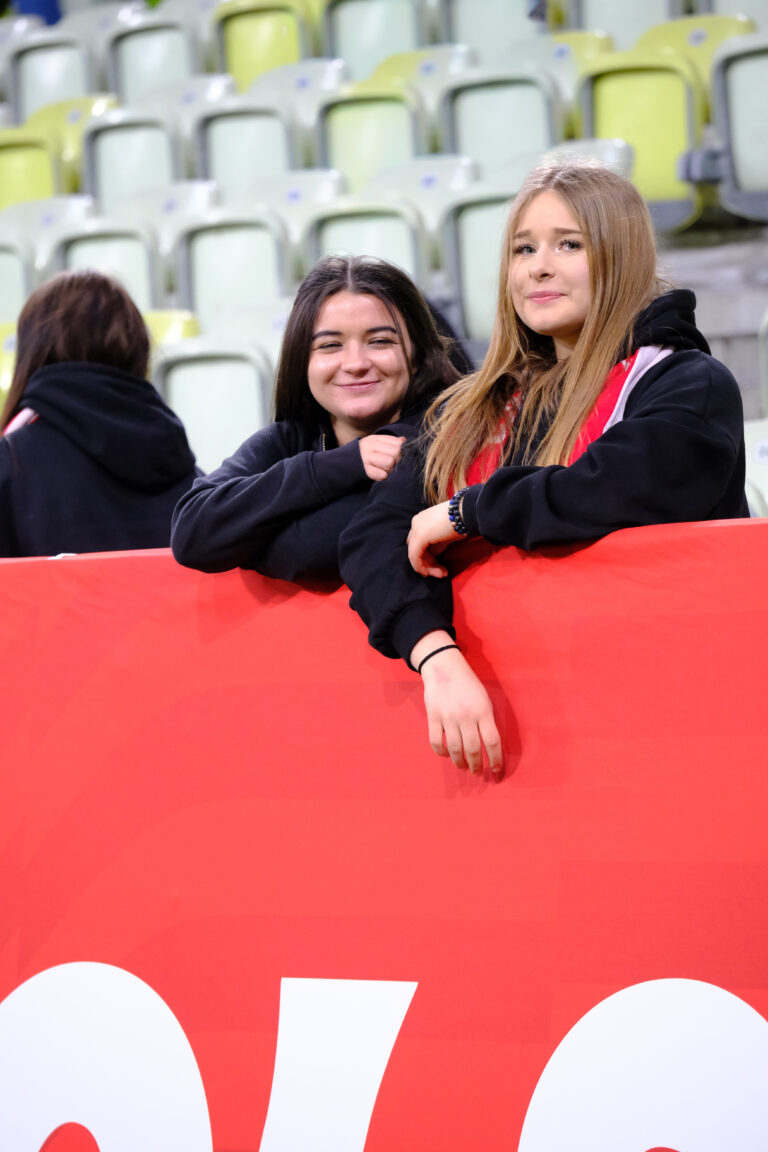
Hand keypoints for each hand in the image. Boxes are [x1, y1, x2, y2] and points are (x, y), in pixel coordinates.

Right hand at [358, 435, 405, 481]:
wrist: (348, 464)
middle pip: (396, 452)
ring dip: (390, 468)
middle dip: (397, 460)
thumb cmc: (368, 455)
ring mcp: (366, 458)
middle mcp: (370, 446)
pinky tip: (381, 474)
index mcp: (375, 439)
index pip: (397, 443)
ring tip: (385, 469)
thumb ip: (391, 442)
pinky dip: (384, 476)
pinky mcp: (365, 470)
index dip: (401, 450)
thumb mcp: (378, 445)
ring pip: (390, 462)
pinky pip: (381, 474)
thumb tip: (404, 441)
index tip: (397, 455)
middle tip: (391, 464)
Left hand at [407, 501, 456, 577]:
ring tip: (442, 574)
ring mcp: (416, 529)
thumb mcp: (445, 535)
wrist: (466, 512)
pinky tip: (434, 573)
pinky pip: (415, 557)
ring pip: (414, 555)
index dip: (427, 558)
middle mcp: (416, 523)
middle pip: (415, 550)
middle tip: (442, 573)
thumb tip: (433, 558)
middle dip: (427, 564)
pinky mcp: (419, 537)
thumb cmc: (461, 521)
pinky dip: (422, 567)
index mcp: (421, 520)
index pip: (418, 543)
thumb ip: (436, 545)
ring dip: (428, 568)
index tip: (440, 567)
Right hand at [411, 636, 502, 775]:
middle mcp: (466, 716)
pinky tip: (447, 755)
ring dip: (460, 762)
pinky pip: (436, 741)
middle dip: (476, 765)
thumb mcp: (484, 699)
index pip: (492, 741)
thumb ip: (487, 720)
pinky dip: (441, 752)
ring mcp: (448, 717)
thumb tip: (489, 746)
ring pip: (454, 748)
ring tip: (463, 767)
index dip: (495, 758)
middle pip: (473, 748)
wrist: (445, 668)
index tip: (496, 769)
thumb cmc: (469, 685)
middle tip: (477, 772)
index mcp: (482, 711)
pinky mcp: (433, 717)